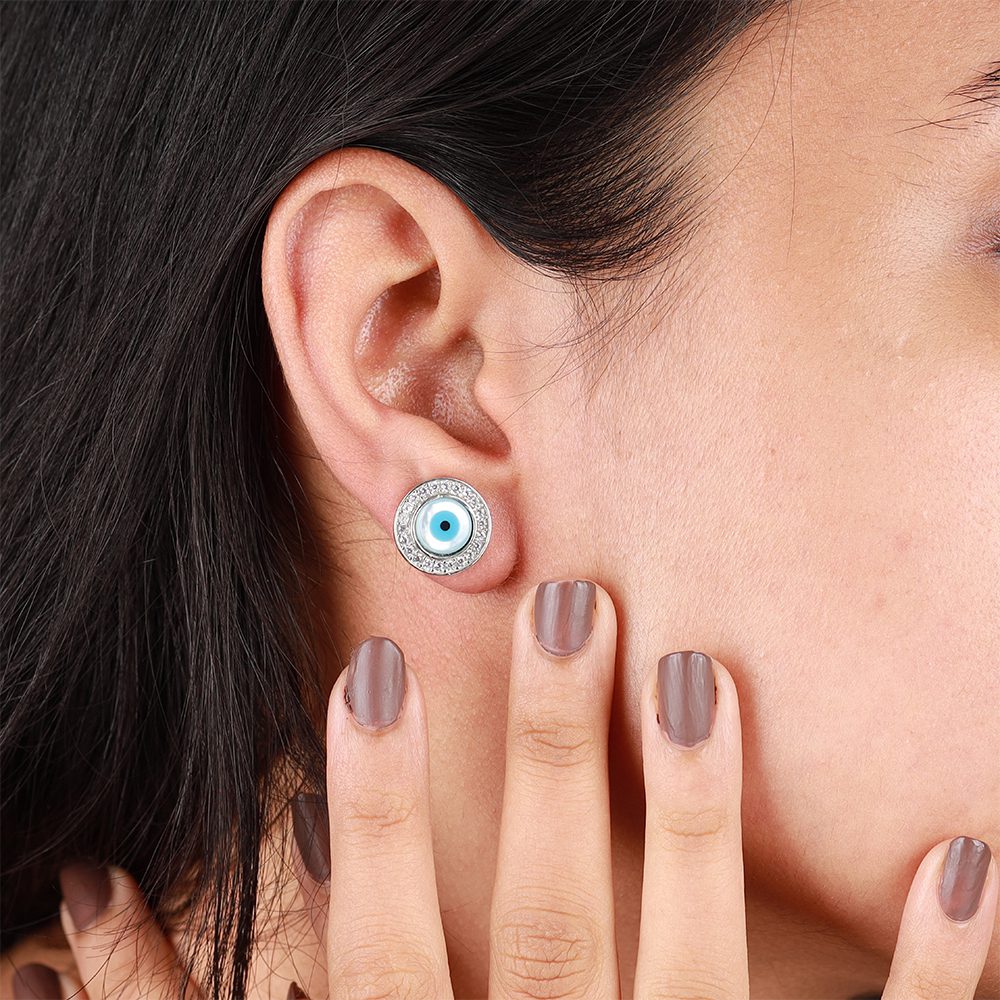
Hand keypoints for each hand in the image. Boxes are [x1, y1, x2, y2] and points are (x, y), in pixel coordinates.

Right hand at [19, 580, 996, 998]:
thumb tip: (93, 913)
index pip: (379, 939)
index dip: (370, 804)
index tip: (372, 666)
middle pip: (548, 912)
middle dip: (551, 756)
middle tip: (574, 609)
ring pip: (698, 962)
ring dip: (702, 817)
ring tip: (707, 674)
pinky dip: (936, 969)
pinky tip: (966, 853)